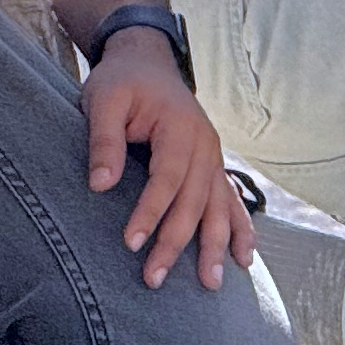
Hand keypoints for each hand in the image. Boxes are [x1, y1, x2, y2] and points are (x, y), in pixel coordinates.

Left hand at [84, 29, 256, 288]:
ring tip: (211, 283)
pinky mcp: (212, 165)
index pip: (167, 177)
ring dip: (215, 245)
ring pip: (219, 206)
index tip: (131, 243)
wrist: (146, 61)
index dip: (151, 211)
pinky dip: (240, 229)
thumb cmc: (121, 82)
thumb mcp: (103, 100)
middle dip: (176, 242)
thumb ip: (103, 140)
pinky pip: (231, 200)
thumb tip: (100, 184)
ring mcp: (214, 156)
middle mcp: (206, 144)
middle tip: (154, 279)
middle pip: (194, 200)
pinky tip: (245, 258)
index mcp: (180, 127)